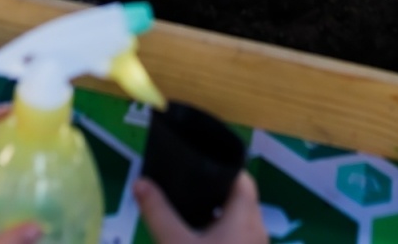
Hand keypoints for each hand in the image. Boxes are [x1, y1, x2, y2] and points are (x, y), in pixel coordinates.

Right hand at [133, 172, 267, 243]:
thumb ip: (158, 213)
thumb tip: (140, 182)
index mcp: (246, 216)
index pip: (241, 177)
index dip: (221, 165)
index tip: (194, 162)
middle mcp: (258, 230)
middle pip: (239, 198)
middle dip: (212, 191)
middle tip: (182, 186)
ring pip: (238, 221)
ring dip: (214, 215)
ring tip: (184, 210)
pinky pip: (237, 239)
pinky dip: (218, 234)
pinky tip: (195, 240)